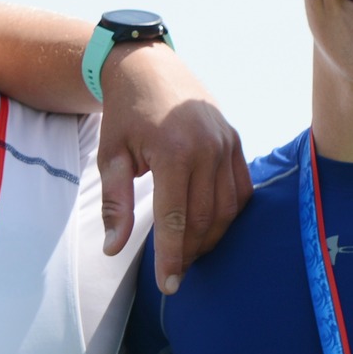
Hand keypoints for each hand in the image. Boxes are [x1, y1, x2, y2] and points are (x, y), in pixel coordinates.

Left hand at [98, 43, 251, 292]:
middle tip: (175, 272)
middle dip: (189, 251)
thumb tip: (113, 248)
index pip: (175, 218)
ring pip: (227, 208)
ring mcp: (226, 143)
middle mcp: (207, 147)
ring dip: (210, 237)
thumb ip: (115, 204)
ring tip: (189, 254)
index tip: (168, 285)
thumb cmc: (125, 114)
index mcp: (173, 151)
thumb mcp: (111, 156)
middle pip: (203, 218)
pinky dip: (229, 214)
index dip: (171, 256)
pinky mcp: (236, 141)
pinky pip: (241, 189)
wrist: (149, 67)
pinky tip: (210, 227)